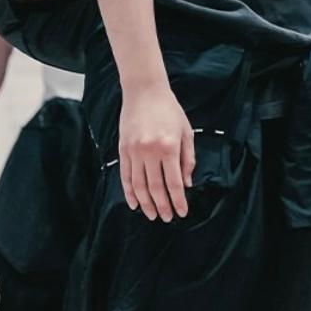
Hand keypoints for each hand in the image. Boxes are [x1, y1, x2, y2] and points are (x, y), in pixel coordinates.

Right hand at [118, 84, 193, 221]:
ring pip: (139, 185)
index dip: (178, 200)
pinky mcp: (122, 149)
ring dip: (146, 203)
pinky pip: (125, 176)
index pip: (174, 182)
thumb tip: (187, 184)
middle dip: (162, 206)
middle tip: (166, 218)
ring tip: (152, 215)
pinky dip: (129, 192)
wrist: (144, 92)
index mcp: (169, 148)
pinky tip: (134, 203)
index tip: (182, 213)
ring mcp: (134, 151)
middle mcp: (150, 152)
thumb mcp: (186, 132)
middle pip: (155, 187)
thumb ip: (187, 159)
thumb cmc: (170, 111)